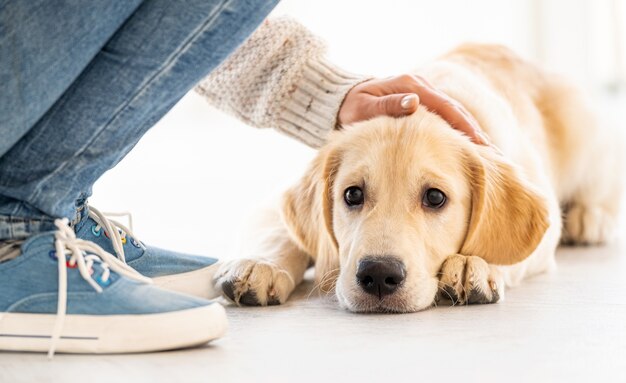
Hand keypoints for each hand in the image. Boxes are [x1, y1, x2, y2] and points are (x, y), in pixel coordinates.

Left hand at [338, 74, 487, 144]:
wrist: (343, 101)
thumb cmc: (351, 107)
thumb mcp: (364, 107)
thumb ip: (388, 105)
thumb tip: (413, 103)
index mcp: (411, 86)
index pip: (446, 108)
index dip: (464, 127)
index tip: (480, 145)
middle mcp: (421, 90)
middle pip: (456, 112)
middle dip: (475, 134)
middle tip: (494, 155)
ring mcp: (423, 99)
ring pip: (453, 118)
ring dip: (470, 136)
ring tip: (489, 157)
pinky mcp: (421, 109)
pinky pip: (444, 123)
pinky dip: (457, 136)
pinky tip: (469, 153)